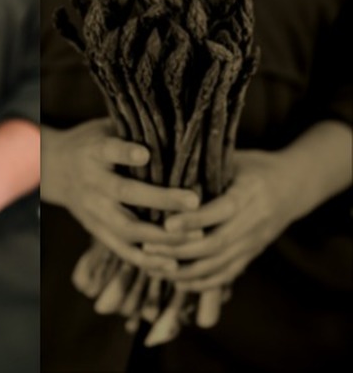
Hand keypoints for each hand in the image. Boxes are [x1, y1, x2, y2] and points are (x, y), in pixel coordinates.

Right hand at [42, 119, 198, 270]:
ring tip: (195, 236)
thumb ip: (133, 132)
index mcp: (93, 152)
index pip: (108, 150)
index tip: (144, 153)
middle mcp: (91, 182)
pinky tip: (172, 265)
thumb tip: (178, 128)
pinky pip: (121, 249)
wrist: (52, 168)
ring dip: (161, 235)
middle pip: (124, 193)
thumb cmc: (92, 144)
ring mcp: (92, 210)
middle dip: (160, 199)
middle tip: (194, 201)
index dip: (125, 152)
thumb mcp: (105, 128)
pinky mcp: (95, 230)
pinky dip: (146, 260)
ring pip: (126, 228)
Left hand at [145, 150, 304, 289]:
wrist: (295, 185)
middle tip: (147, 248)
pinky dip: (202, 283)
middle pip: (216, 243)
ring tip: (154, 268)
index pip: (220, 210)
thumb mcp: (233, 159)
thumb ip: (205, 167)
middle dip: (179, 250)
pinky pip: (227, 274)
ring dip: (185, 271)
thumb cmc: (254, 166)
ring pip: (219, 264)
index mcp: (250, 193)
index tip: (166, 224)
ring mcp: (255, 242)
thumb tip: (164, 167)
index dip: (194, 220)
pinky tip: (177, 282)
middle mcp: (255, 221)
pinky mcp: (252, 255)